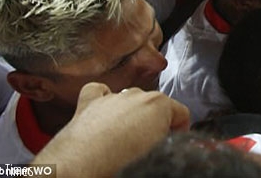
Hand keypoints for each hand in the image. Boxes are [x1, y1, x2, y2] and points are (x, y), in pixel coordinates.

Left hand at [32, 83, 189, 175]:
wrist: (78, 172)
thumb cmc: (119, 166)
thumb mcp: (157, 156)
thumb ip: (164, 143)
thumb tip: (162, 146)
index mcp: (159, 105)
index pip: (182, 113)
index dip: (181, 132)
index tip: (175, 145)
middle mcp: (137, 95)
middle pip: (156, 105)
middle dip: (155, 123)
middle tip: (149, 148)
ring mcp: (112, 98)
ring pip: (130, 99)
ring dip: (131, 115)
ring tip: (124, 141)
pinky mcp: (88, 104)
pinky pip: (100, 92)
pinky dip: (103, 100)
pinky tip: (104, 114)